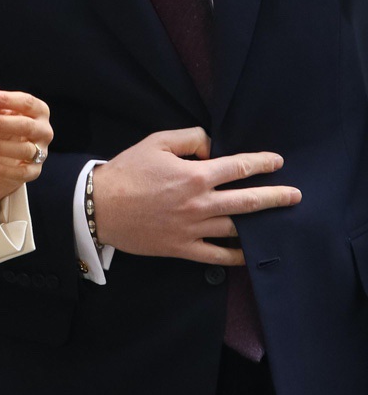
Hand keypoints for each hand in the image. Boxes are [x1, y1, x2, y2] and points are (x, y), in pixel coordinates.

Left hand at [0, 78, 52, 205]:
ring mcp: (41, 152)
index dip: (6, 99)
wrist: (9, 157)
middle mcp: (44, 131)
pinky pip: (22, 172)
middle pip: (25, 126)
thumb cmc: (5, 128)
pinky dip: (4, 169)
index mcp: (39, 111)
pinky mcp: (34, 171)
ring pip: (23, 150)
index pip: (27, 102)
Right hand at [92, 127, 300, 264]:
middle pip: (248, 201)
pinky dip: (237, 256)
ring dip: (261, 225)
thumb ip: (191, 139)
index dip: (262, 163)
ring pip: (237, 229)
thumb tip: (213, 148)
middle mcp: (200, 204)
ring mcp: (193, 229)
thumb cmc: (127, 171)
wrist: (99, 206)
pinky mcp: (182, 248)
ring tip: (279, 223)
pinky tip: (250, 252)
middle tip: (296, 196)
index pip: (239, 168)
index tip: (277, 162)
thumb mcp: (157, 142)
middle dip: (276, 197)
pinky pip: (217, 256)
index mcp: (195, 176)